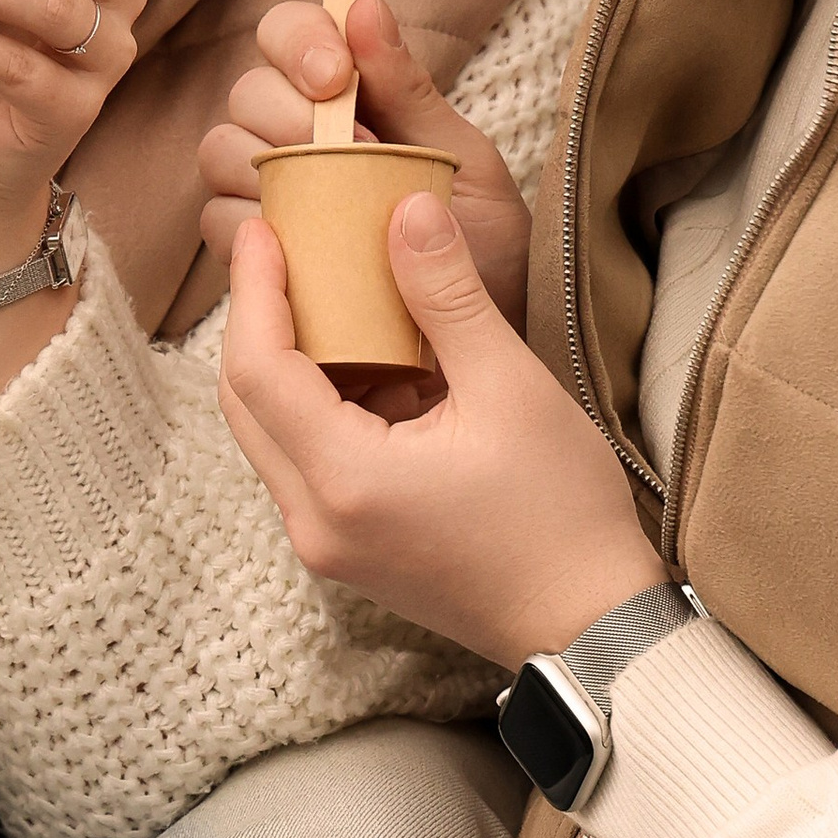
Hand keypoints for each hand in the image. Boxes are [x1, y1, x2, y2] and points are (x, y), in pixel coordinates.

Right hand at [197, 0, 534, 325]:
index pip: (289, 34)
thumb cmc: (484, 247)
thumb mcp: (463, 163)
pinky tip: (304, 245)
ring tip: (334, 204)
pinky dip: (253, 228)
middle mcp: (297, 137)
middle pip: (246, 92)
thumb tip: (363, 3)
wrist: (486, 348)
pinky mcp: (258, 256)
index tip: (334, 76)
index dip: (298, 39)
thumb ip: (410, 90)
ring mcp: (272, 195)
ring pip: (221, 153)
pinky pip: (222, 224)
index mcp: (350, 96)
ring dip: (266, 166)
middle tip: (346, 149)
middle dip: (285, 112)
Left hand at [218, 193, 664, 671]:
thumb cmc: (561, 516)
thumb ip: (448, 295)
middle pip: (246, 403)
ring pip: (270, 434)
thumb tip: (408, 210)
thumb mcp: (510, 387)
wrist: (591, 626)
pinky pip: (305, 462)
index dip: (254, 292)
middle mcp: (315, 522)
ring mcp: (327, 544)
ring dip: (287, 364)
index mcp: (345, 482)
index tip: (264, 231)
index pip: (258, 370)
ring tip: (324, 294)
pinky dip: (318, 405)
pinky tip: (365, 360)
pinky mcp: (350, 549)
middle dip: (257, 321)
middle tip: (284, 253)